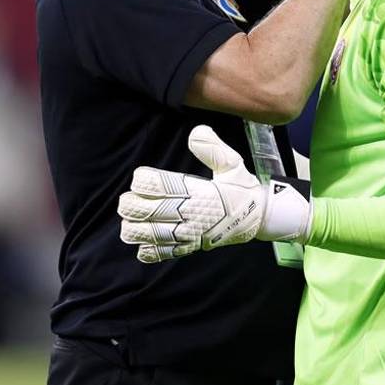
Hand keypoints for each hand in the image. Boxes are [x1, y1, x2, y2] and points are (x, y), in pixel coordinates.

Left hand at [118, 126, 310, 262]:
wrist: (258, 218)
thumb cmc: (241, 189)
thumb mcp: (232, 164)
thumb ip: (213, 148)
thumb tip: (195, 132)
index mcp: (199, 192)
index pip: (163, 186)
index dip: (145, 183)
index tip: (139, 179)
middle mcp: (192, 213)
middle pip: (152, 211)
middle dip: (133, 206)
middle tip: (126, 202)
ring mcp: (191, 233)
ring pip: (155, 234)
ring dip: (137, 230)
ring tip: (127, 224)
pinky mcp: (193, 246)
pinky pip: (168, 252)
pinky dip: (152, 251)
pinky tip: (141, 247)